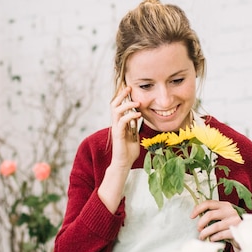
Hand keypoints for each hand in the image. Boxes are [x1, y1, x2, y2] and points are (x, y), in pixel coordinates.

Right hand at [98, 86, 141, 212]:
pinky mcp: (118, 135)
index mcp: (120, 123)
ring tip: (137, 103)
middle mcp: (116, 124)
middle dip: (121, 95)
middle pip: (114, 104)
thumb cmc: (129, 151)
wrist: (124, 164)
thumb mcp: (134, 135)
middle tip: (129, 88)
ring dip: (126, 105)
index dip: (122, 96)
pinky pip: (122, 122)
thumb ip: (133, 125)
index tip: (129, 87)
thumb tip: (137, 115)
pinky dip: (130, 116)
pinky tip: (138, 114)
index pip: (118, 106)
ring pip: (116, 111)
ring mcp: (116, 129)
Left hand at [191, 200, 241, 245]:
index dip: (198, 209)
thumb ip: (212, 213)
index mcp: (225, 205)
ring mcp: (234, 221)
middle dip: (201, 223)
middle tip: (198, 229)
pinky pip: (220, 235)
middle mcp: (230, 211)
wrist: (243, 235)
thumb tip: (196, 213)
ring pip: (214, 226)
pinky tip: (211, 239)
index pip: (208, 203)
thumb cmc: (228, 225)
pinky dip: (213, 238)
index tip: (191, 216)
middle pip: (210, 215)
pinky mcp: (236, 230)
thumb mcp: (222, 216)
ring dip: (205, 233)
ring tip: (202, 237)